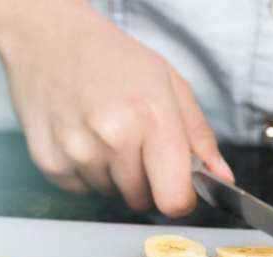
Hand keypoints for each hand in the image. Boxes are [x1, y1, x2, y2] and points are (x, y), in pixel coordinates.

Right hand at [0, 0, 233, 216]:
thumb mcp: (170, 86)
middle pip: (143, 201)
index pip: (174, 199)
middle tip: (135, 142)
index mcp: (151, 117)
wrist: (50, 39)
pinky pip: (82, 190)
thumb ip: (200, 137)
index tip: (179, 187)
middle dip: (146, 181)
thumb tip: (222, 178)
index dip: (181, 198)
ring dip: (114, 175)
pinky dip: (86, 172)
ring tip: (105, 134)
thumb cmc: (115, 60)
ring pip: (112, 195)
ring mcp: (78, 152)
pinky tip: (83, 137)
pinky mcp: (50, 163)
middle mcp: (113, 138)